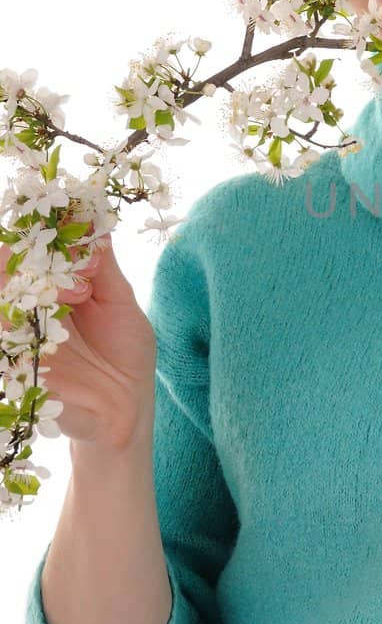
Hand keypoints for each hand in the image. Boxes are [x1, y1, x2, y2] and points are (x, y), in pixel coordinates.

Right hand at [0, 226, 156, 448]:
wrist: (127, 409)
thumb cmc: (125, 354)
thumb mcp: (121, 302)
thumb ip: (101, 264)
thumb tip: (92, 218)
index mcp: (50, 288)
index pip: (28, 251)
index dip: (37, 230)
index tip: (59, 214)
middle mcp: (26, 308)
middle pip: (4, 269)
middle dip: (28, 256)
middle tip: (59, 261)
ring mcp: (16, 338)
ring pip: (2, 301)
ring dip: (27, 284)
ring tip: (68, 288)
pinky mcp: (16, 367)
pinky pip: (6, 341)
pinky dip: (16, 322)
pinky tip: (49, 317)